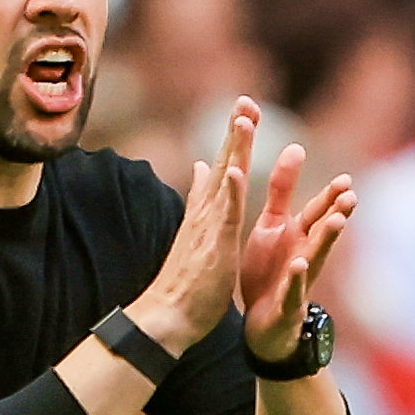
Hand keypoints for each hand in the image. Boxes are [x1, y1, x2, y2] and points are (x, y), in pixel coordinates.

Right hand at [128, 99, 253, 353]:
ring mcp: (209, 227)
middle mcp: (206, 212)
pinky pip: (225, 214)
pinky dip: (230, 191)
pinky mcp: (214, 246)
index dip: (234, 137)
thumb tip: (200, 166)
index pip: (222, 165)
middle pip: (223, 162)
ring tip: (244, 118)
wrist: (168, 315)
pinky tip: (236, 169)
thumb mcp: (198, 230)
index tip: (245, 108)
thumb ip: (200, 196)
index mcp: (207, 210)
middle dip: (236, 130)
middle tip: (246, 98)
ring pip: (225, 180)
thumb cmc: (186, 280)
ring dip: (234, 149)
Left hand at [240, 113, 354, 363]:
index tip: (347, 180)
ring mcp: (298, 280)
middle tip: (351, 197)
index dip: (331, 196)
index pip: (317, 212)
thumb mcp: (272, 225)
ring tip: (336, 223)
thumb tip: (296, 146)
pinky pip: (292, 290)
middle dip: (337, 214)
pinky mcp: (286, 304)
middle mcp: (303, 254)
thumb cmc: (269, 269)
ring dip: (326, 241)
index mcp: (297, 235)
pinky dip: (296, 279)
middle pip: (322, 232)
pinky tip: (299, 265)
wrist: (259, 322)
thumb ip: (282, 190)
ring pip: (315, 258)